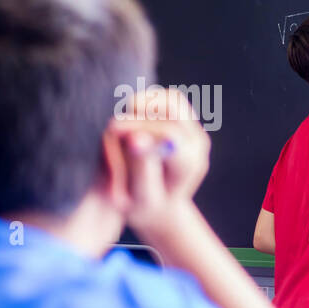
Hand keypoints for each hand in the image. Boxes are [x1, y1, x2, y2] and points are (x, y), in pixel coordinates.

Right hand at [108, 87, 210, 237]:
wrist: (159, 208)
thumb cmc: (144, 208)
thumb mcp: (141, 197)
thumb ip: (141, 167)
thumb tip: (136, 138)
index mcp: (189, 164)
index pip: (168, 133)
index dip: (137, 127)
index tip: (111, 130)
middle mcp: (197, 144)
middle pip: (171, 108)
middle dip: (139, 113)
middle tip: (114, 127)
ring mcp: (195, 131)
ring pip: (170, 99)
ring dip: (143, 106)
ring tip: (123, 126)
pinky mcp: (187, 123)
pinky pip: (167, 99)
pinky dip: (147, 104)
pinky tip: (132, 121)